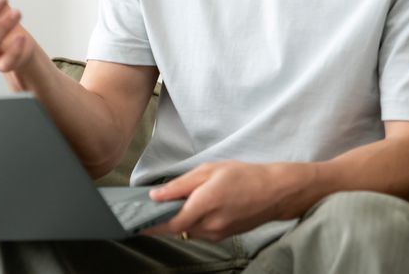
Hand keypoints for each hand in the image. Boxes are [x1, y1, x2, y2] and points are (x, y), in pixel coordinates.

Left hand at [142, 161, 301, 241]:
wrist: (274, 192)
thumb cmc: (244, 176)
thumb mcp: (209, 170)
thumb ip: (180, 185)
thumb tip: (156, 195)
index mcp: (205, 204)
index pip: (169, 222)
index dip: (149, 223)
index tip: (134, 220)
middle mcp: (209, 225)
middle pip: (174, 228)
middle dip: (160, 219)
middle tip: (148, 208)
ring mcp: (216, 234)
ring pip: (185, 230)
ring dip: (176, 220)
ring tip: (171, 204)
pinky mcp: (221, 237)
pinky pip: (197, 231)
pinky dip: (190, 222)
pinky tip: (191, 208)